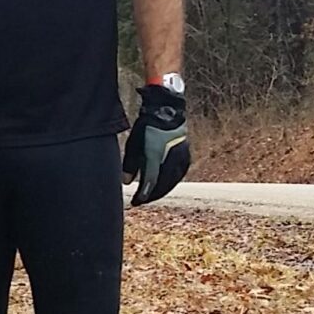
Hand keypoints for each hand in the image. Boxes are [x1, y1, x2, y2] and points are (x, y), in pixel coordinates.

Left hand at [122, 84, 190, 206]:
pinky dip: (171, 182)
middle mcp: (171, 157)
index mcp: (156, 154)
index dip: (143, 194)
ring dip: (162, 190)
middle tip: (141, 201)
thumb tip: (127, 183)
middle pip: (162, 184)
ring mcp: (181, 156)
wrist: (166, 110)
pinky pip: (179, 174)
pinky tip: (164, 185)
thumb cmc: (147, 126)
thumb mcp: (134, 144)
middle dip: (151, 195)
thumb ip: (131, 164)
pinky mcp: (186, 155)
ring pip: (172, 180)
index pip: (150, 181)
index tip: (135, 202)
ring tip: (152, 196)